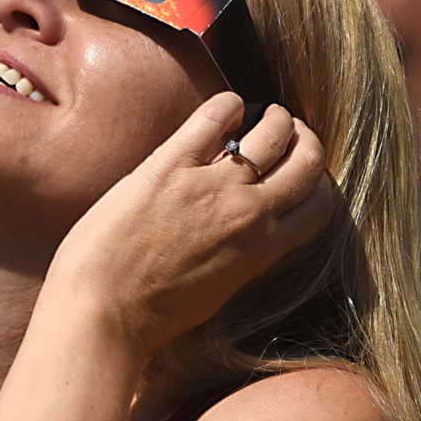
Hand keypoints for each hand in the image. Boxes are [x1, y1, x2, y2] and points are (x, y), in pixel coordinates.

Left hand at [46, 93, 331, 355]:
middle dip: (304, 139)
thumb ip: (243, 257)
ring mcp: (212, 186)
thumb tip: (248, 234)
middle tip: (289, 131)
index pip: (320, 203)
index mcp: (263, 250)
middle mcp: (248, 214)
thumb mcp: (218, 290)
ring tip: (260, 115)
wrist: (100, 314)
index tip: (300, 169)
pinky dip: (228, 105)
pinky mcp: (170, 165)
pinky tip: (223, 111)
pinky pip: (216, 116)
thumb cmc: (150, 315)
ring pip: (273, 131)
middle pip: (308, 160)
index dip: (316, 180)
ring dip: (275, 117)